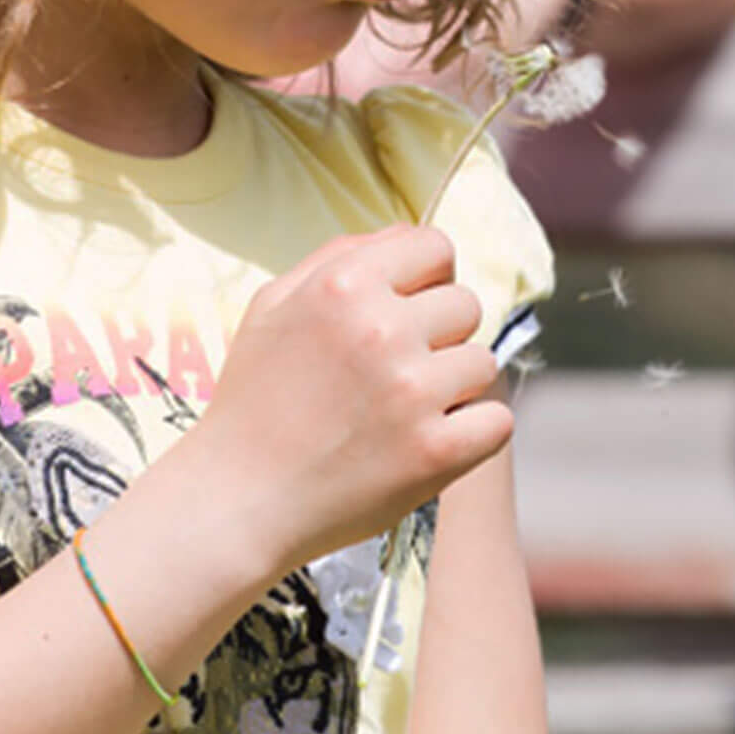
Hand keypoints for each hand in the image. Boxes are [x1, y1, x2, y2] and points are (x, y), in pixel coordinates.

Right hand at [194, 225, 510, 578]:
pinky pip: (497, 421)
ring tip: (406, 410)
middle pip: (466, 304)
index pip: (436, 247)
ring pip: (484, 362)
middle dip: (440, 334)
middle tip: (397, 371)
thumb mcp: (271, 306)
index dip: (427, 278)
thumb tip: (407, 233)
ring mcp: (412, 391)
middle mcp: (381, 329)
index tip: (408, 311)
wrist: (237, 500)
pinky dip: (472, 434)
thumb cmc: (253, 400)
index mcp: (342, 284)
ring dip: (454, 386)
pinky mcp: (436, 451)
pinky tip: (430, 442)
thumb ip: (337, 257)